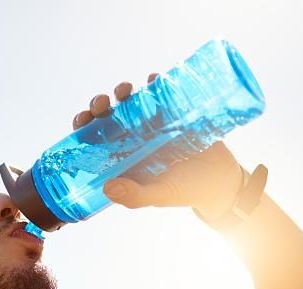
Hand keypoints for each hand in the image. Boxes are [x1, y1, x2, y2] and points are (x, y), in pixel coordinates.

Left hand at [72, 73, 244, 219]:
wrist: (220, 181)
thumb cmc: (183, 191)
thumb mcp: (158, 195)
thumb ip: (134, 196)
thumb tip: (107, 188)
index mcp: (122, 156)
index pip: (94, 138)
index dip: (84, 126)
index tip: (82, 119)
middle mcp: (133, 136)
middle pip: (108, 115)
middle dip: (100, 105)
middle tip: (103, 102)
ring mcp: (153, 122)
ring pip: (130, 101)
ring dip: (123, 91)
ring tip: (126, 90)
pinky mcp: (175, 111)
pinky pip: (161, 92)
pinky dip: (155, 83)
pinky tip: (153, 79)